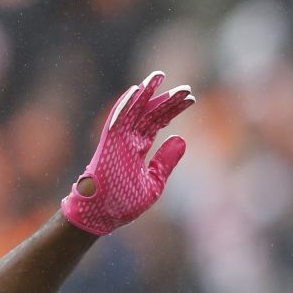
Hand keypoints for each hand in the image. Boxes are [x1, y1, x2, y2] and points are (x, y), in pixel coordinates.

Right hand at [60, 71, 194, 235]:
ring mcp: (117, 141)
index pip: (157, 122)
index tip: (191, 99)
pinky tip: (137, 91)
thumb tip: (181, 139)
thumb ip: (166, 161)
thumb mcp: (154, 182)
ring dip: (146, 93)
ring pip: (133, 111)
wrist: (102, 216)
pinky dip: (126, 106)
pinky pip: (117, 120)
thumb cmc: (124, 203)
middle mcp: (128, 140)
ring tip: (160, 76)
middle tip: (186, 87)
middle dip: (167, 99)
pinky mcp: (107, 145)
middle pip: (149, 113)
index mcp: (138, 148)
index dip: (173, 109)